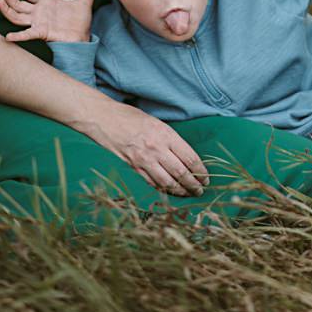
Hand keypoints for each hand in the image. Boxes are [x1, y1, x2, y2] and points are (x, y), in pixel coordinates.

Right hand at [0, 0, 98, 42]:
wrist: (83, 37)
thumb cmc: (80, 21)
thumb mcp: (86, 0)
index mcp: (45, 2)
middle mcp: (38, 12)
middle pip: (18, 3)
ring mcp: (38, 22)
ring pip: (17, 16)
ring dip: (7, 9)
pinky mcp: (41, 32)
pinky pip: (27, 34)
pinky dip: (18, 36)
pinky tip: (8, 37)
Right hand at [79, 102, 209, 196]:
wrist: (105, 119)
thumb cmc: (132, 117)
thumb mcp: (157, 123)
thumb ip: (171, 139)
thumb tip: (187, 157)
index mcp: (165, 135)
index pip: (190, 158)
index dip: (200, 171)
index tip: (206, 177)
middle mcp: (156, 149)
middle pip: (181, 173)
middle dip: (193, 184)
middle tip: (201, 190)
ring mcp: (144, 160)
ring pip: (167, 182)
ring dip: (181, 191)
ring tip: (189, 194)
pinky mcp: (134, 167)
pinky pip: (152, 183)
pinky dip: (164, 190)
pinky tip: (171, 192)